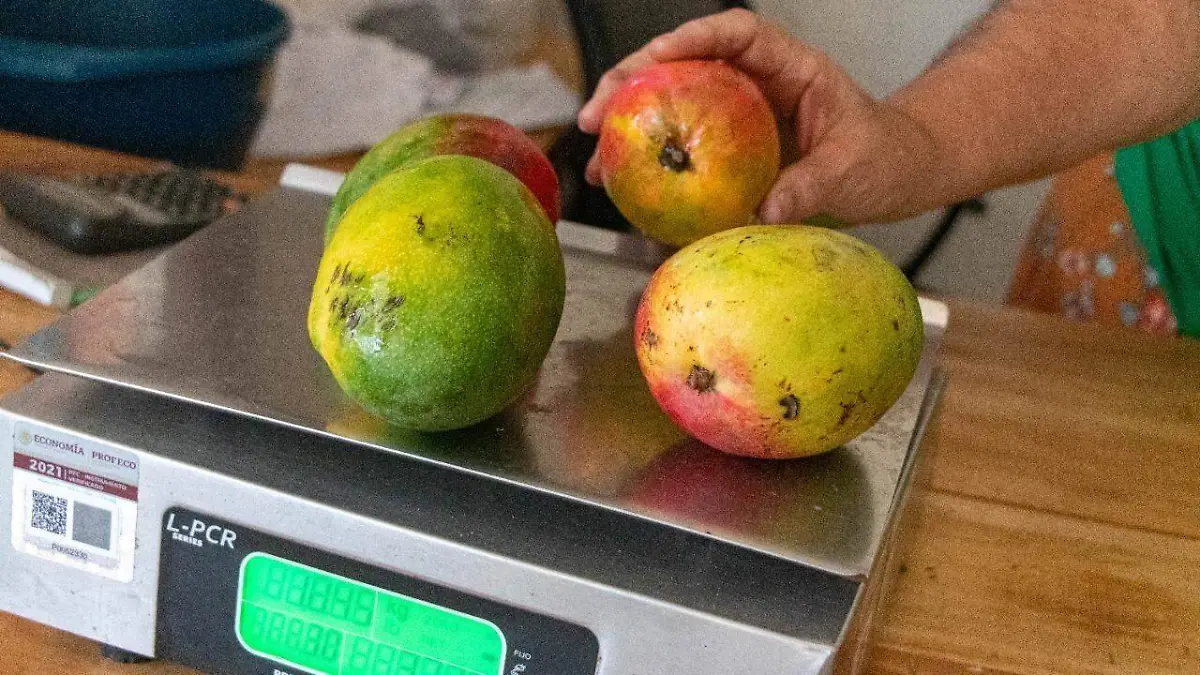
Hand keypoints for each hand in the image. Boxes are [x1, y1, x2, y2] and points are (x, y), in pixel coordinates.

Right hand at [577, 9, 948, 223]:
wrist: (895, 173)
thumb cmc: (883, 157)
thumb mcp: (851, 171)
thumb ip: (810, 186)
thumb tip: (764, 213)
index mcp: (792, 68)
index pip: (738, 33)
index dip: (693, 37)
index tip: (657, 56)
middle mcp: (758, 83)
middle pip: (685, 64)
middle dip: (633, 81)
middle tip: (597, 114)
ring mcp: (740, 115)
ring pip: (674, 104)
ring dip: (631, 127)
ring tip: (597, 160)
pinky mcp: (732, 148)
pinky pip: (684, 147)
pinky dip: (654, 165)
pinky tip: (626, 190)